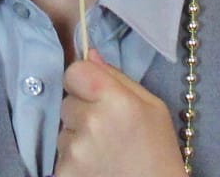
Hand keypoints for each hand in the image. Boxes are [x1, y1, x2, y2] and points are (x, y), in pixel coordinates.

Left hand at [52, 53, 181, 176]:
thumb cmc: (158, 153)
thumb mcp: (152, 108)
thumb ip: (118, 78)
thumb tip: (90, 54)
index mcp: (116, 100)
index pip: (74, 72)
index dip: (83, 81)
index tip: (93, 94)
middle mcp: (92, 122)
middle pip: (67, 101)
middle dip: (82, 112)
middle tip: (107, 131)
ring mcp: (75, 150)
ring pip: (63, 130)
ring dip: (77, 138)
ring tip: (104, 152)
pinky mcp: (64, 173)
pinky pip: (60, 156)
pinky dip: (74, 162)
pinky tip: (96, 167)